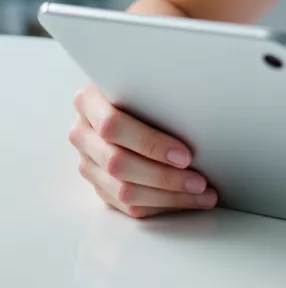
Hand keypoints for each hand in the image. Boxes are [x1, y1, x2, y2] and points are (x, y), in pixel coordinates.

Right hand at [69, 83, 218, 218]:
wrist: (126, 98)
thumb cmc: (144, 87)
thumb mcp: (145, 81)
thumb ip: (157, 94)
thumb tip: (200, 112)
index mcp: (88, 101)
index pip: (113, 126)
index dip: (150, 144)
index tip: (186, 155)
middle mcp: (82, 133)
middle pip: (118, 164)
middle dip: (164, 177)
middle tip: (199, 181)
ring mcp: (87, 161)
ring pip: (123, 191)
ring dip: (167, 197)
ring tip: (202, 195)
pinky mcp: (98, 184)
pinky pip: (127, 206)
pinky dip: (160, 206)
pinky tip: (186, 201)